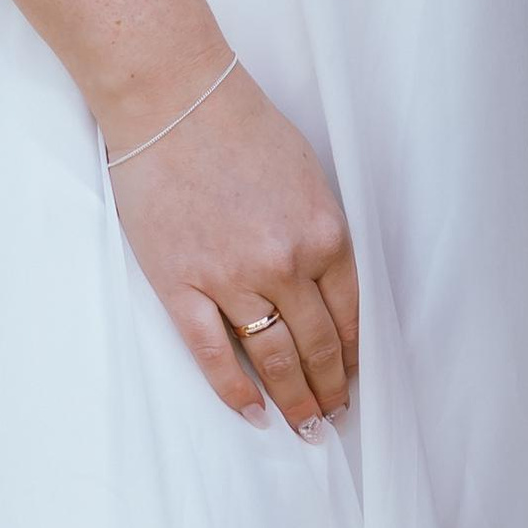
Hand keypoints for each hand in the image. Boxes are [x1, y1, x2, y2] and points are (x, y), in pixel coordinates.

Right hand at [107, 68, 359, 437]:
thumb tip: (325, 285)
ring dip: (292, 398)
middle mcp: (284, 263)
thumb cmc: (240, 127)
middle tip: (332, 417)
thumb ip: (318, 232)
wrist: (173, 101)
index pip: (349, 315)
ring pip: (271, 358)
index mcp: (323, 233)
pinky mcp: (181, 285)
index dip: (352, 357)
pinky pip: (212, 354)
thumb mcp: (306, 175)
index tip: (353, 380)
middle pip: (315, 345)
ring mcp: (231, 279)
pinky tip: (252, 414)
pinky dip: (234, 391)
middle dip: (328, 388)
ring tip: (303, 426)